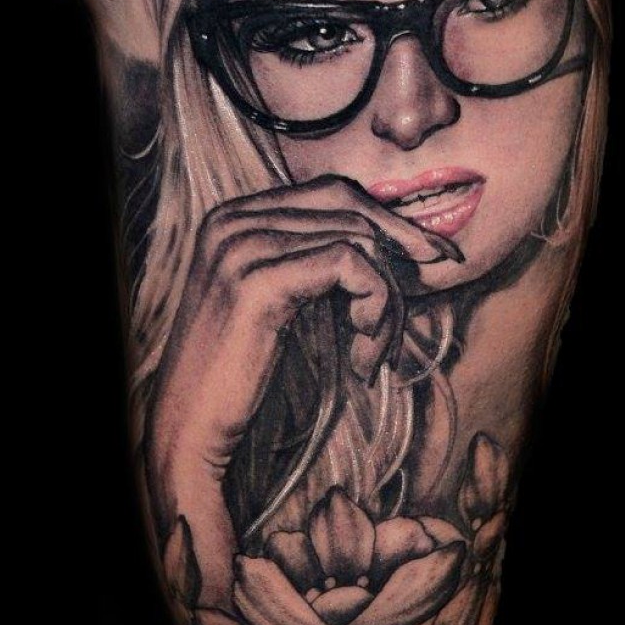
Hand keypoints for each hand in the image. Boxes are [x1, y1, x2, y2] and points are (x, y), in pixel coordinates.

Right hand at [144, 175, 461, 564]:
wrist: (189, 431)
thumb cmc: (242, 375)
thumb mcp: (282, 301)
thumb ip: (318, 259)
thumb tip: (404, 241)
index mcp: (233, 216)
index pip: (333, 192)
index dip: (390, 222)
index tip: (435, 256)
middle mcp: (233, 219)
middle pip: (350, 207)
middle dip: (399, 253)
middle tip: (419, 298)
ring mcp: (242, 246)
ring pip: (358, 240)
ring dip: (385, 300)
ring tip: (373, 350)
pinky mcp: (259, 282)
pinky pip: (352, 267)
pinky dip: (375, 309)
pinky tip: (364, 358)